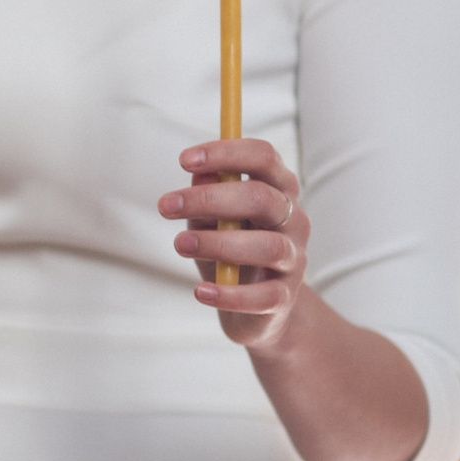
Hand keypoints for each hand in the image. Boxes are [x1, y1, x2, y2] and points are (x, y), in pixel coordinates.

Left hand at [160, 137, 309, 351]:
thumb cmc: (231, 248)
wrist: (258, 307)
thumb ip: (208, 193)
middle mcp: (294, 219)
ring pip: (267, 246)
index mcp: (278, 189)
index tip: (183, 159)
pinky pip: (263, 296)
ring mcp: (294, 259)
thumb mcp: (212, 217)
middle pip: (261, 198)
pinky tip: (201, 291)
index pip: (263, 157)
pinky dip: (229, 294)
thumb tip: (200, 171)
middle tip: (165, 206)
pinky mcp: (285, 296)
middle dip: (209, 199)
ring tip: (180, 244)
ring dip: (218, 243)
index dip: (226, 153)